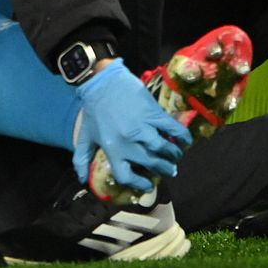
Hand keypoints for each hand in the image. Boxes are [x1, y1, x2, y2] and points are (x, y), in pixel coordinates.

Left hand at [72, 60, 192, 193]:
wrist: (102, 82)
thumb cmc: (93, 109)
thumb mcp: (85, 135)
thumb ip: (82, 158)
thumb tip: (82, 178)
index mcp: (111, 148)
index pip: (126, 175)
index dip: (138, 184)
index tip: (148, 186)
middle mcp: (128, 141)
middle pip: (151, 163)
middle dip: (163, 170)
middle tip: (169, 170)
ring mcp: (142, 127)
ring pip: (164, 148)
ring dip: (173, 155)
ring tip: (175, 157)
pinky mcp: (153, 113)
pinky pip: (173, 128)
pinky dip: (182, 136)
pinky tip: (185, 141)